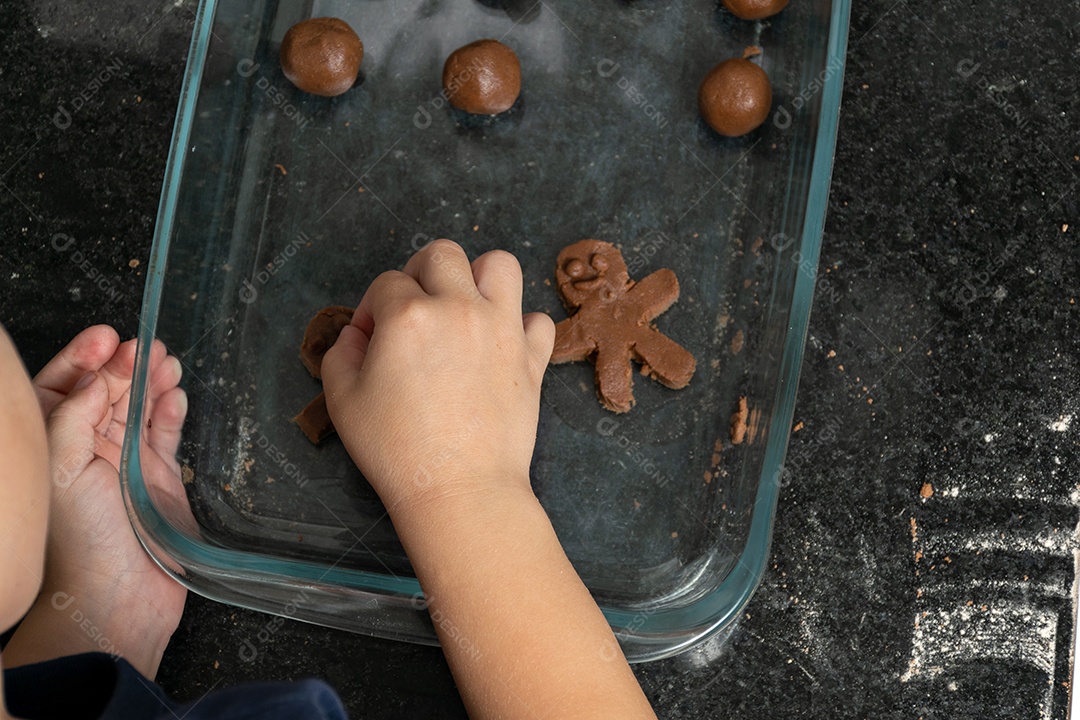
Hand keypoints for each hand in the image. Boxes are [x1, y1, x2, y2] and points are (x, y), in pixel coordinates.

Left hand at [4, 326, 187, 677]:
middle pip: (106, 391)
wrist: (119, 597)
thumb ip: (77, 411)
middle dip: (124, 364)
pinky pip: (166, 432)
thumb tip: (102, 374)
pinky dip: (172, 410)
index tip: (107, 338)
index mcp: (54, 444)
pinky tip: (176, 393)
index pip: (63, 386)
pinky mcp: (160, 478)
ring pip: (139, 407)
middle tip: (145, 346)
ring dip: (151, 381)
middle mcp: (87, 450)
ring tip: (167, 360)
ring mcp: (125, 463)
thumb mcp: (64, 464)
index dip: (84, 358)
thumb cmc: (83, 541)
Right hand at [322, 239, 554, 512]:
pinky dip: (521, 326)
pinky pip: (537, 320)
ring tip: (463, 308)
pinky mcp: (532, 359)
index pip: (386, 283)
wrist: (460, 490)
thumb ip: (341, 354)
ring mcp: (502, 330)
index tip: (371, 339)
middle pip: (442, 254)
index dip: (372, 307)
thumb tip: (357, 333)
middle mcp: (459, 309)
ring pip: (500, 265)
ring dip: (478, 278)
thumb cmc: (396, 451)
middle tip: (413, 310)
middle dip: (419, 274)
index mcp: (408, 316)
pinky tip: (500, 346)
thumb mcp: (343, 401)